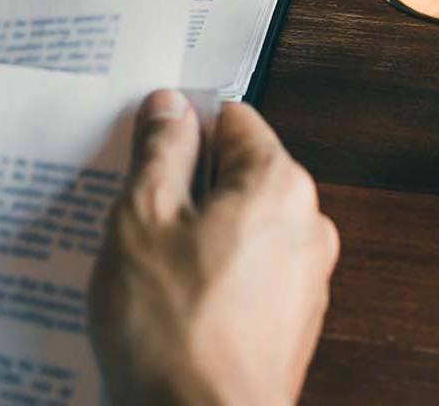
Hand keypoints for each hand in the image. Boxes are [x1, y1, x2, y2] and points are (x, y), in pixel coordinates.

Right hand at [89, 90, 337, 404]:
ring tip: (143, 269)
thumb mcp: (143, 218)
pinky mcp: (289, 324)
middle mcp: (306, 226)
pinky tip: (168, 306)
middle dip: (183, 188)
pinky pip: (244, 276)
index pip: (231, 118)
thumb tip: (170, 107)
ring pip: (238, 229)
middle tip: (131, 213)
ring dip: (192, 238)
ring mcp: (303, 280)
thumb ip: (159, 152)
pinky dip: (209, 280)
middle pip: (236, 175)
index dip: (181, 127)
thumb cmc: (174, 331)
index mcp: (279, 185)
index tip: (144, 148)